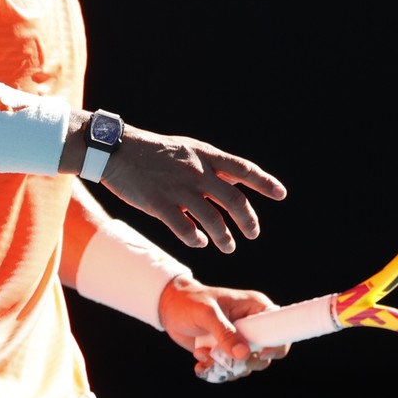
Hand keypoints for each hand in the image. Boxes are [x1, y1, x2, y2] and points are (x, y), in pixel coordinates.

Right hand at [100, 125, 286, 252]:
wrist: (116, 151)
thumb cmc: (154, 152)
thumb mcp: (188, 150)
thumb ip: (212, 166)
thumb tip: (237, 181)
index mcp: (205, 156)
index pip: (243, 169)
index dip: (264, 182)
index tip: (281, 194)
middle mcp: (196, 172)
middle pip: (233, 201)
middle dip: (248, 221)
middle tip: (253, 234)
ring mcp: (178, 189)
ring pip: (212, 220)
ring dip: (225, 238)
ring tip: (228, 247)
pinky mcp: (159, 205)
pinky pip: (185, 230)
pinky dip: (196, 240)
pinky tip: (200, 243)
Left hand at [158, 276, 290, 381]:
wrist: (170, 309)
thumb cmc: (190, 302)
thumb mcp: (207, 314)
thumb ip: (225, 333)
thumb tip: (244, 354)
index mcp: (254, 308)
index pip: (278, 328)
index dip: (276, 345)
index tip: (260, 354)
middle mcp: (251, 327)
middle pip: (263, 356)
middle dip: (243, 363)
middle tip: (225, 358)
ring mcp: (238, 342)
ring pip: (244, 367)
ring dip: (223, 367)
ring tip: (203, 353)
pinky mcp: (225, 353)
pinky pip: (228, 372)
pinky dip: (214, 372)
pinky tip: (200, 362)